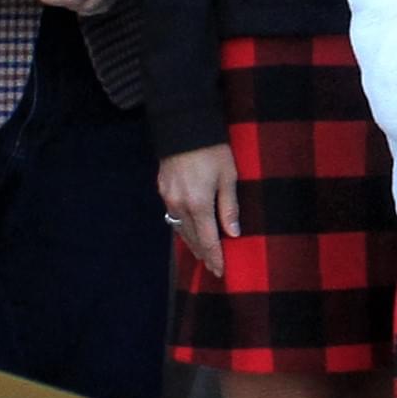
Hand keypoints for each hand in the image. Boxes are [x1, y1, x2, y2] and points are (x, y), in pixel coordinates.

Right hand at [158, 145, 239, 278]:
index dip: (215, 257)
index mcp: (199, 204)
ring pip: (181, 230)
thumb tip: (233, 234)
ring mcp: (168, 198)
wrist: (183, 126)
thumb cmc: (212, 149)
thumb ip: (229, 207)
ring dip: (192, 244)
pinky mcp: (162, 190)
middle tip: (214, 268)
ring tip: (203, 255)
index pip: (208, 240)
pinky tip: (190, 232)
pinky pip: (173, 217)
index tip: (222, 271)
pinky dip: (183, 229)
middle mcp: (180, 205)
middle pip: (193, 238)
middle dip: (204, 254)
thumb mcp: (228, 176)